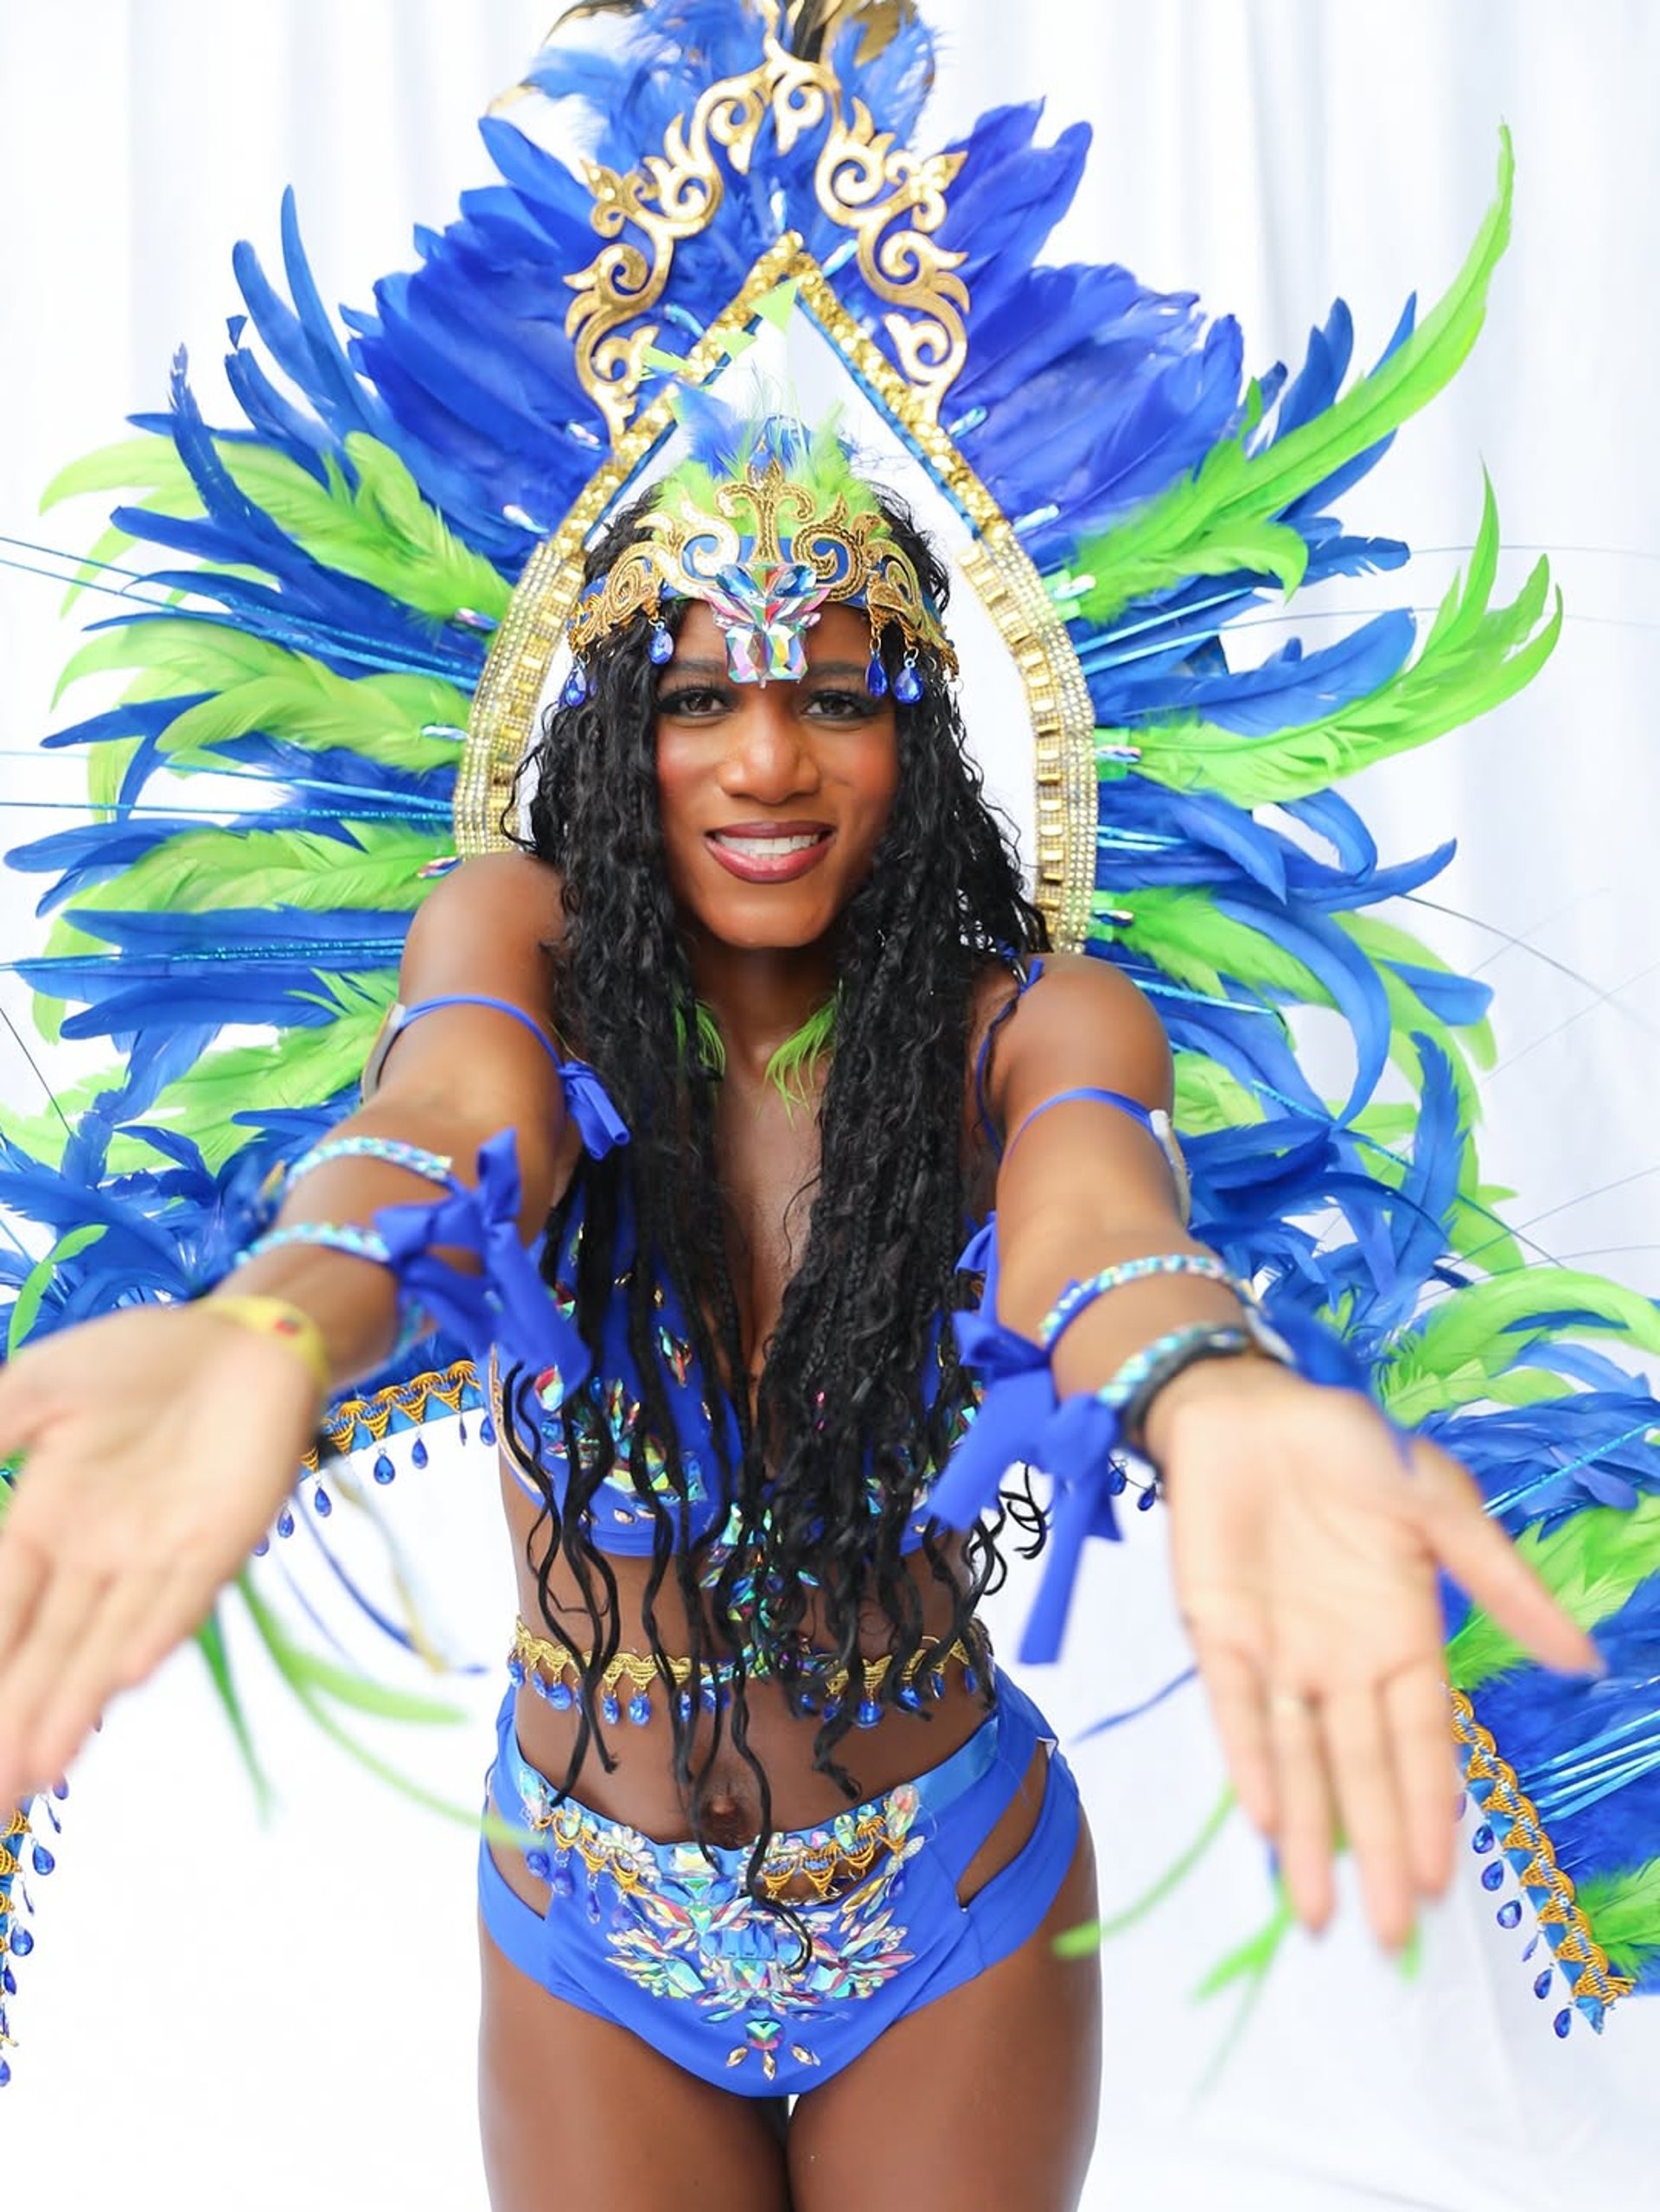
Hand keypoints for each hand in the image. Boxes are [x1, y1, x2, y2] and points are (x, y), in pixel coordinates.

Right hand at [0, 1304, 319, 1802]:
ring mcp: (161, 1551)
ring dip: (74, 1707)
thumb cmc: (140, 1361)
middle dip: (16, 1721)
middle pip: (46, 1652)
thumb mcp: (38, 1389)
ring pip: (106, 1644)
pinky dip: (157, 1633)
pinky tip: (125, 1677)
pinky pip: (185, 1595)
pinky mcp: (224, 1538)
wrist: (244, 1333)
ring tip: (38, 1772)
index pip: (0, 1611)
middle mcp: (99, 1554)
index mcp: (45, 1521)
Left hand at [1149, 1356, 1599, 1948]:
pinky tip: (1263, 1819)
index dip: (1429, 1810)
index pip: (1421, 1745)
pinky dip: (1248, 1762)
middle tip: (1389, 1934)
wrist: (1252, 1402)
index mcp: (1403, 1639)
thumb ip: (1503, 1583)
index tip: (1440, 1880)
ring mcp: (1278, 1653)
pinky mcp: (1217, 1632)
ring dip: (1308, 1834)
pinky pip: (1233, 1710)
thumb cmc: (1351, 1447)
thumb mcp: (1441, 1507)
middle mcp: (1341, 1663)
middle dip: (1376, 1851)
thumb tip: (1584, 1661)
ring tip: (1317, 1914)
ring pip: (1298, 1760)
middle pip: (1363, 1772)